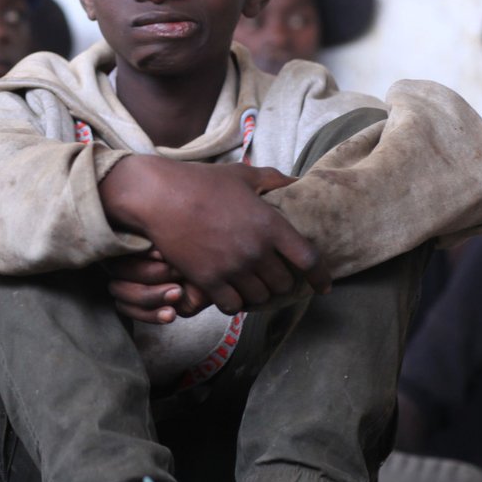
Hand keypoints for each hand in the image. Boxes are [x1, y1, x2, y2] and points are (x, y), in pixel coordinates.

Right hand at [101, 157, 330, 315]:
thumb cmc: (200, 182)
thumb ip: (272, 179)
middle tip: (274, 279)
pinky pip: (233, 306)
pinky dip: (235, 303)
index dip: (320, 276)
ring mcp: (232, 267)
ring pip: (260, 297)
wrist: (158, 196)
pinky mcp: (208, 280)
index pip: (309, 259)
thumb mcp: (241, 175)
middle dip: (282, 283)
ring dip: (259, 293)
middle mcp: (256, 249)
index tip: (323, 286)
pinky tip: (231, 295)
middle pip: (284, 283)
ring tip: (253, 287)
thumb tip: (296, 182)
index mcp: (270, 223)